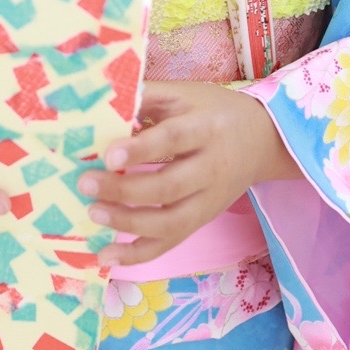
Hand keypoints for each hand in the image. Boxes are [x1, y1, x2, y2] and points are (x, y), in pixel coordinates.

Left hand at [75, 80, 301, 269]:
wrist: (263, 140)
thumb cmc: (214, 111)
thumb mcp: (185, 94)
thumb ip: (147, 96)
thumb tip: (101, 104)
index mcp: (206, 128)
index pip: (173, 140)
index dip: (141, 149)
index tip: (108, 154)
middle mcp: (211, 168)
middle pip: (169, 187)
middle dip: (125, 189)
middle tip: (85, 183)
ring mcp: (209, 201)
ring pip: (171, 223)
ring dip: (128, 223)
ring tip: (93, 213)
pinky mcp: (202, 221)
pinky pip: (171, 243)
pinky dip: (138, 254)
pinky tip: (107, 256)